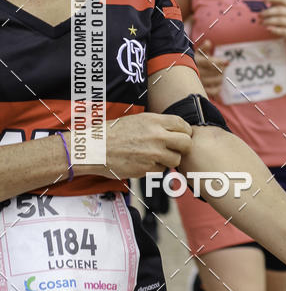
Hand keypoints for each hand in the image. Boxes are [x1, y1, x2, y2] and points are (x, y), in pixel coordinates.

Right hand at [78, 114, 192, 179]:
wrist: (94, 148)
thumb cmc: (113, 133)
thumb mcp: (137, 120)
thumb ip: (157, 125)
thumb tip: (175, 130)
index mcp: (154, 121)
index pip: (183, 125)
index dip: (185, 131)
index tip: (182, 135)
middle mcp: (156, 136)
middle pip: (186, 143)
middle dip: (183, 147)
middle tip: (175, 149)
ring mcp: (152, 153)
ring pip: (175, 159)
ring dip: (170, 159)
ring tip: (157, 156)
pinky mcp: (146, 169)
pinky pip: (161, 170)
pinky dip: (156, 168)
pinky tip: (144, 162)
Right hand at [193, 38, 227, 99]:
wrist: (182, 73)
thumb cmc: (194, 61)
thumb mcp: (197, 52)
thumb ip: (203, 47)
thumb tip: (208, 43)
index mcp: (195, 62)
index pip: (209, 62)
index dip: (219, 62)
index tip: (227, 62)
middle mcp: (196, 73)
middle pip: (214, 72)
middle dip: (222, 69)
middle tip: (224, 67)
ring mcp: (198, 83)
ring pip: (216, 81)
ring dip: (221, 77)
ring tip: (221, 74)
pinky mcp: (201, 91)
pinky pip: (213, 91)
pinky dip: (218, 88)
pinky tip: (219, 84)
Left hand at [259, 0, 285, 50]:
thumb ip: (279, 9)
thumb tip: (266, 5)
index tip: (264, 1)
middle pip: (279, 10)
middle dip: (267, 12)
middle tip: (260, 15)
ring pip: (280, 20)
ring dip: (269, 21)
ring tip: (262, 23)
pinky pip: (284, 31)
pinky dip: (275, 30)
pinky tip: (268, 29)